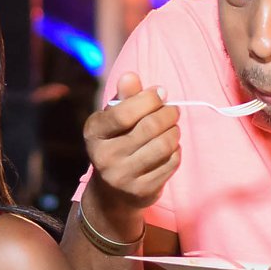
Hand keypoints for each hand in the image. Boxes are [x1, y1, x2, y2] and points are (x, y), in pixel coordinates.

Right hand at [80, 72, 179, 231]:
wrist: (111, 193)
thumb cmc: (116, 144)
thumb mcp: (113, 119)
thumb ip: (124, 97)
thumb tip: (130, 76)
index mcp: (94, 133)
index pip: (124, 112)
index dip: (149, 99)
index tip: (161, 93)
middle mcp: (104, 157)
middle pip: (149, 127)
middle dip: (168, 114)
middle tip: (173, 111)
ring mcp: (122, 177)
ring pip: (164, 145)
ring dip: (175, 132)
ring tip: (173, 128)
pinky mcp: (141, 191)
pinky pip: (170, 163)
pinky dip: (176, 151)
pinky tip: (170, 148)